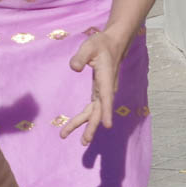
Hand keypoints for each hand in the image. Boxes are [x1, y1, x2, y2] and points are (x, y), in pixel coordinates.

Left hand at [60, 30, 124, 146]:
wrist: (113, 44)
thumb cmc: (100, 44)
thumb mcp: (89, 46)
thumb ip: (81, 56)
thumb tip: (74, 68)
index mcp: (105, 79)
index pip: (106, 98)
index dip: (106, 112)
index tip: (107, 126)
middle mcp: (106, 89)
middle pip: (98, 111)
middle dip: (91, 127)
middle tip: (83, 142)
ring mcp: (102, 93)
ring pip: (94, 112)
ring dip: (85, 125)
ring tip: (72, 138)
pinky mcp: (98, 93)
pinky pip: (92, 109)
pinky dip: (84, 118)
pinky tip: (75, 125)